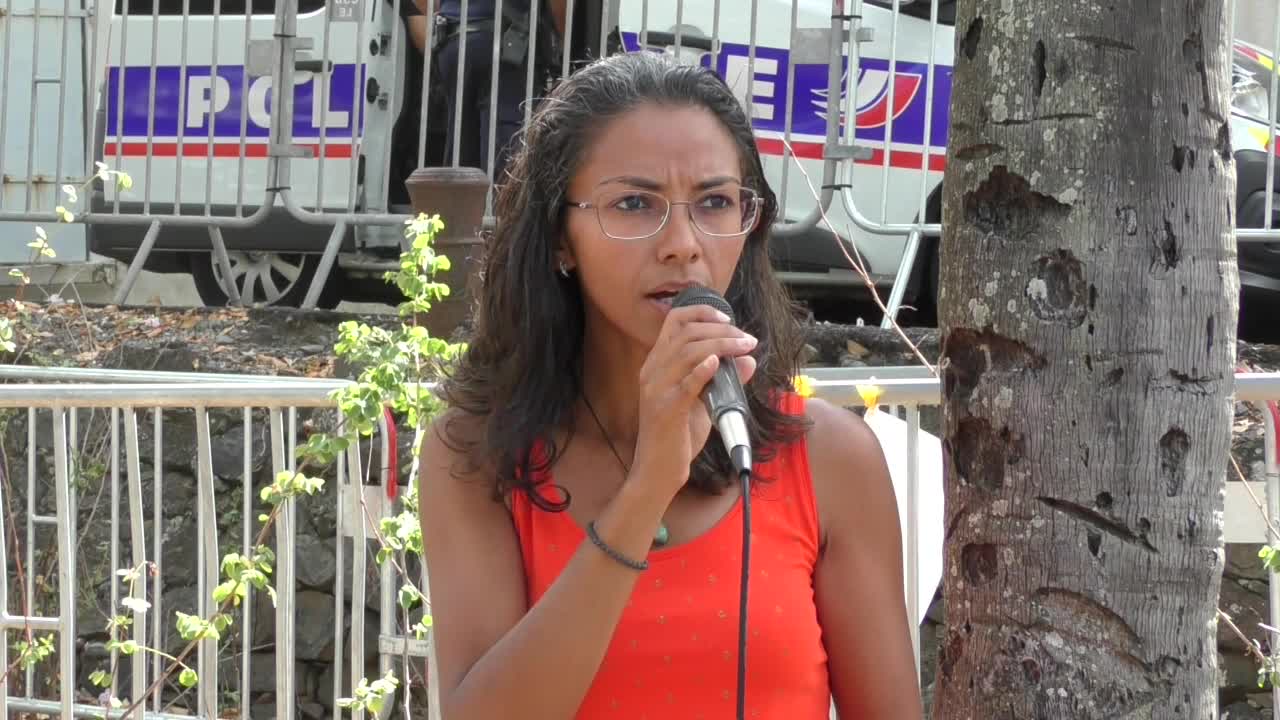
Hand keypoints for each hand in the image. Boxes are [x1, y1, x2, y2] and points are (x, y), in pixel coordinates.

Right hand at [631, 304, 757, 496]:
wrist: (658, 471)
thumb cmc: (677, 436)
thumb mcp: (702, 402)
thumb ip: (723, 380)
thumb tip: (749, 361)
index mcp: (657, 363)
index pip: (674, 320)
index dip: (701, 312)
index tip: (728, 317)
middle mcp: (652, 370)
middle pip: (686, 333)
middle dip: (721, 330)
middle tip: (746, 339)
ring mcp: (656, 389)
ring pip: (687, 352)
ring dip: (721, 345)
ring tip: (744, 347)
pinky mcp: (666, 410)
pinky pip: (685, 384)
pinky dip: (702, 370)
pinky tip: (717, 363)